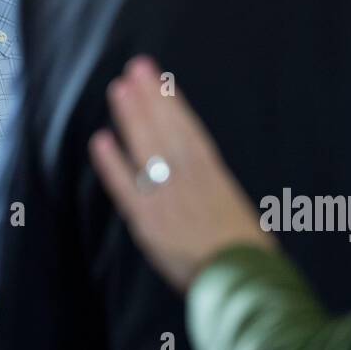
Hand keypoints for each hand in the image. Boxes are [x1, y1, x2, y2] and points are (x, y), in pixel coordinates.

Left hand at [89, 55, 275, 291]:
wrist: (242, 282)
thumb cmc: (250, 254)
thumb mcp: (239, 212)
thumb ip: (216, 192)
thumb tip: (205, 177)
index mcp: (214, 174)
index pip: (188, 128)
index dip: (171, 100)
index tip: (158, 77)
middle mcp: (189, 178)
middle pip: (165, 129)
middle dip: (150, 97)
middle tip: (135, 68)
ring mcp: (167, 196)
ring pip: (146, 148)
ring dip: (132, 117)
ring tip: (119, 89)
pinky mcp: (148, 220)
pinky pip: (126, 186)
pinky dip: (112, 162)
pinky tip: (101, 139)